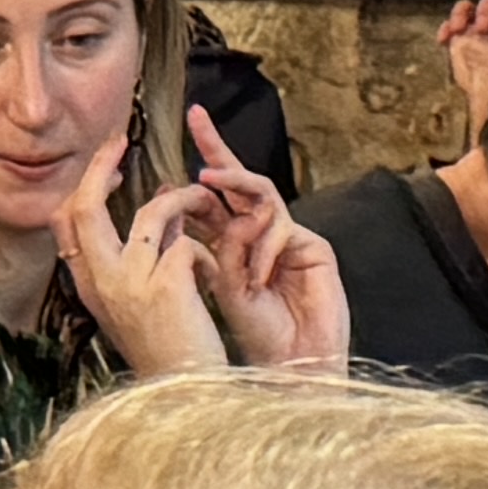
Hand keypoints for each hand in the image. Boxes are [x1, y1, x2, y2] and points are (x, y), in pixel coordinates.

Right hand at [60, 142, 236, 377]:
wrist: (187, 395)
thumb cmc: (169, 350)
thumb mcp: (141, 301)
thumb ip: (145, 254)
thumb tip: (160, 203)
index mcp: (89, 287)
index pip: (65, 223)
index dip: (82, 187)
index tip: (107, 166)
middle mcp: (101, 283)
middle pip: (82, 207)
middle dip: (100, 166)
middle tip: (120, 142)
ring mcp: (130, 283)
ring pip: (151, 212)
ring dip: (183, 200)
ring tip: (203, 203)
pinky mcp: (167, 286)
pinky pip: (187, 240)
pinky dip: (205, 249)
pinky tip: (213, 272)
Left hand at [183, 106, 348, 368]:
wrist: (294, 368)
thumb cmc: (253, 337)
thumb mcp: (216, 289)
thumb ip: (206, 248)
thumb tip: (184, 204)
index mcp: (230, 245)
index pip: (209, 199)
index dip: (194, 172)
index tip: (172, 146)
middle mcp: (259, 235)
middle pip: (239, 180)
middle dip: (216, 147)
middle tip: (196, 120)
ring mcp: (288, 238)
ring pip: (261, 194)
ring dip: (233, 184)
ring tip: (208, 182)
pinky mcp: (315, 247)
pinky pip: (282, 229)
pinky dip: (263, 249)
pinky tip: (258, 275)